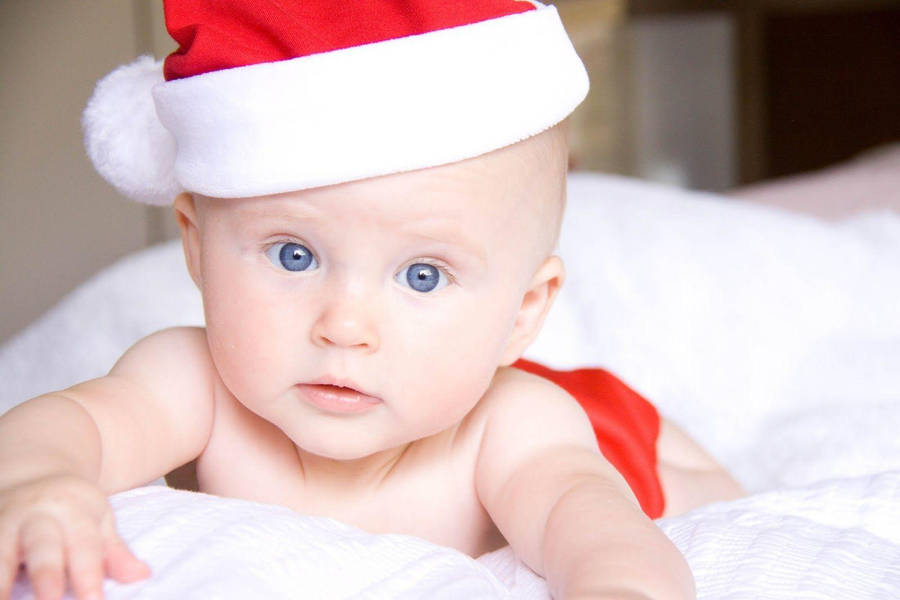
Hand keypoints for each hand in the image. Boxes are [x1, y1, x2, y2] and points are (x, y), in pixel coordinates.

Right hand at [0, 474, 149, 599]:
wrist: (33, 476)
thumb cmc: (73, 510)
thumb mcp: (98, 523)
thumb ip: (115, 552)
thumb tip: (142, 575)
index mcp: (73, 511)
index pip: (84, 545)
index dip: (89, 574)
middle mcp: (37, 516)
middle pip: (42, 545)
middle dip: (46, 573)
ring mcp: (5, 523)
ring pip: (0, 550)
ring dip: (0, 579)